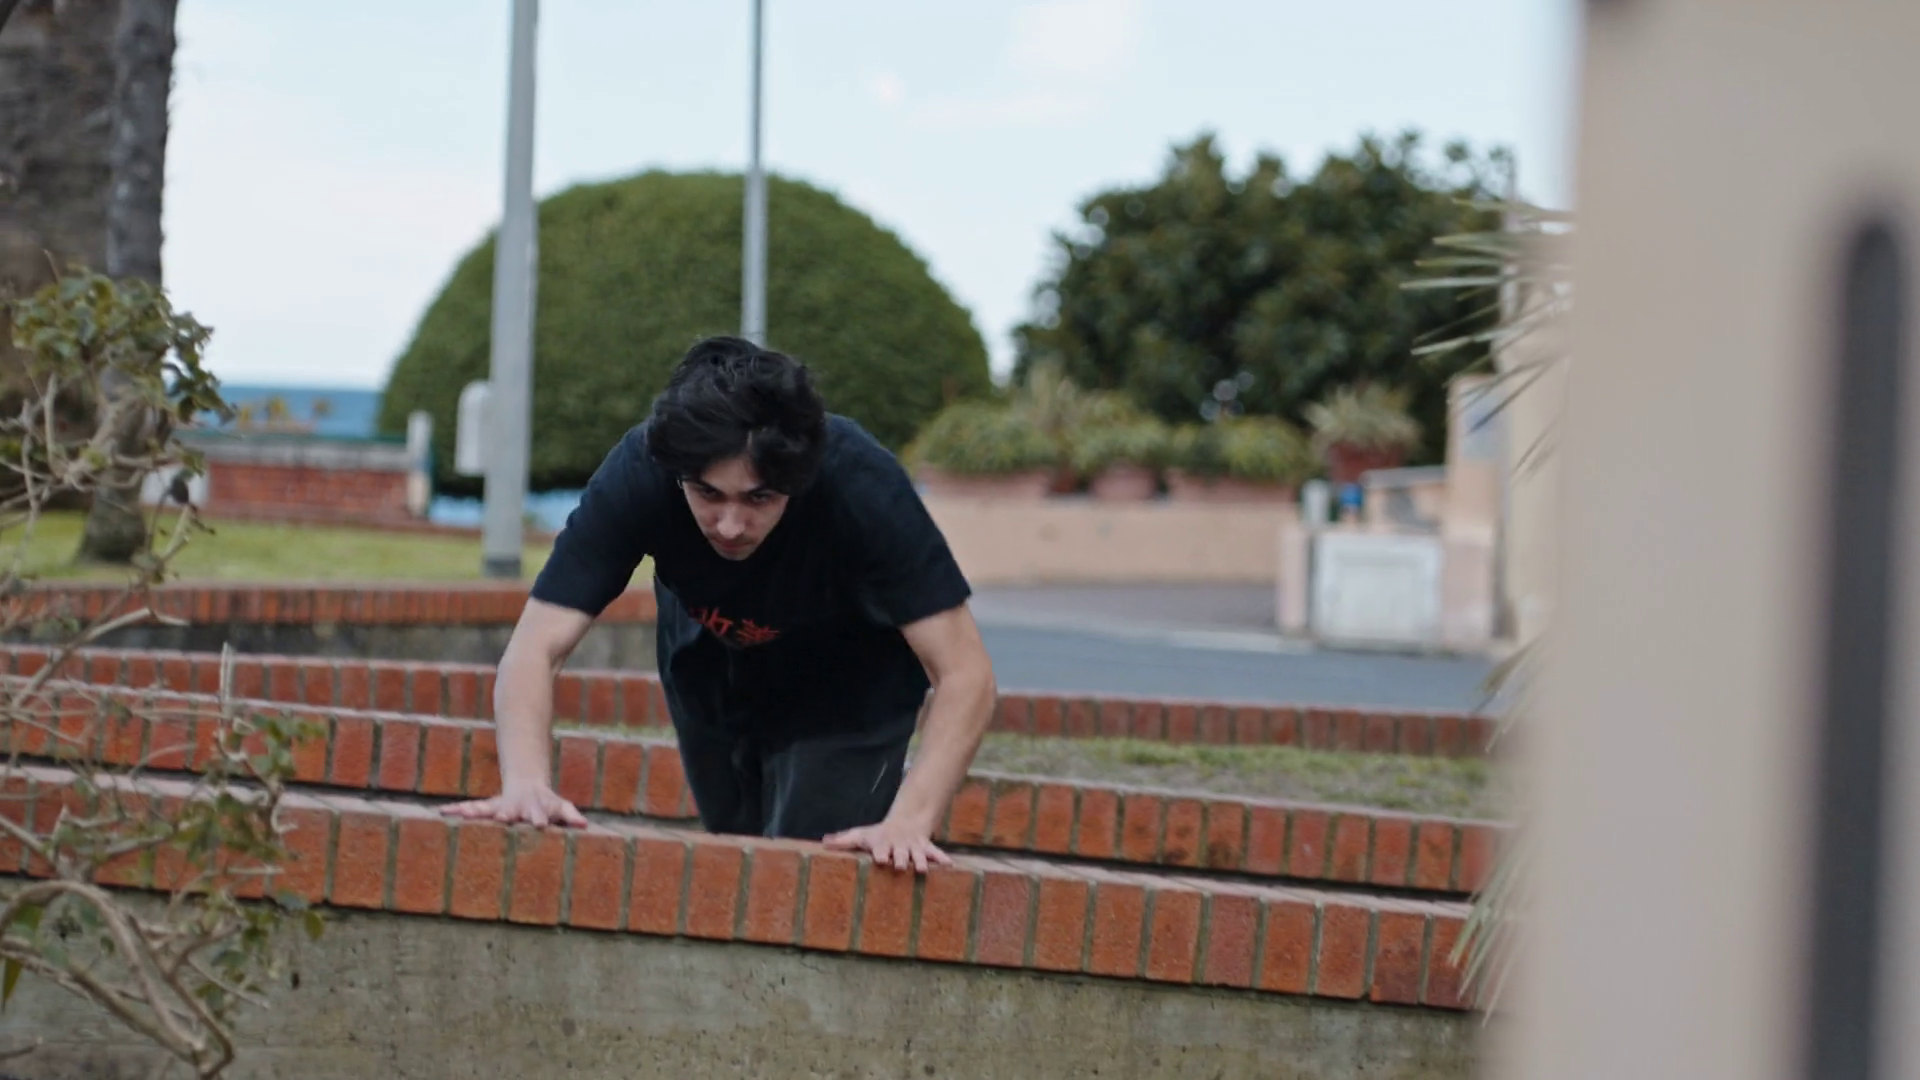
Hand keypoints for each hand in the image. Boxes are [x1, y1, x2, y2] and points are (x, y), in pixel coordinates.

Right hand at [441, 779, 587, 827]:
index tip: (540, 824)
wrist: (528, 786)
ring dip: (473, 811)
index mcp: (533, 809)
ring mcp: (497, 806)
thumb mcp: (561, 806)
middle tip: (501, 818)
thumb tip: (584, 824)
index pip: (537, 814)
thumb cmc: (546, 803)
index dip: (539, 818)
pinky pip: (468, 808)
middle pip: (509, 810)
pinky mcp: (485, 807)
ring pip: (484, 808)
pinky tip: (441, 812)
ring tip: (462, 814)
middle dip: (505, 814)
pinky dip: (455, 810)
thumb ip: (571, 815)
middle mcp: (513, 807)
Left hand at [823, 816, 951, 873]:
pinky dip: (942, 858)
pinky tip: (950, 866)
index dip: (880, 852)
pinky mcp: (926, 848)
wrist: (905, 822)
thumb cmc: (878, 834)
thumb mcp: (861, 834)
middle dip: (901, 858)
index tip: (880, 858)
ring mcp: (914, 847)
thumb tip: (824, 842)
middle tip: (901, 866)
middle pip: (901, 852)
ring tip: (923, 870)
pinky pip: (935, 852)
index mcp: (883, 843)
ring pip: (918, 854)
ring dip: (921, 861)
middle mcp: (899, 845)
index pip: (881, 848)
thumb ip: (844, 840)